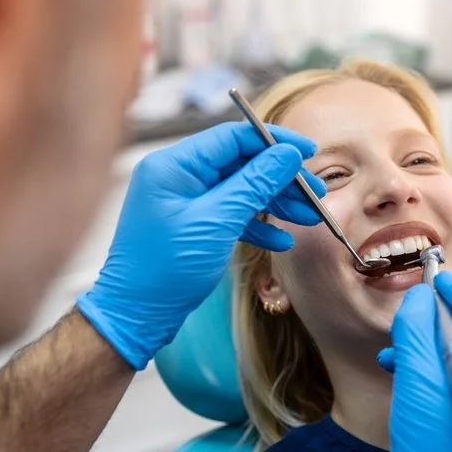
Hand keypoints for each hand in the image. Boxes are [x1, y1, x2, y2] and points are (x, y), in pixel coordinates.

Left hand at [76, 122, 325, 369]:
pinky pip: (231, 214)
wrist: (136, 314)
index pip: (233, 137)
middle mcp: (178, 176)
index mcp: (175, 165)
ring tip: (308, 217)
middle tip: (315, 193)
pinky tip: (281, 240)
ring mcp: (185, 201)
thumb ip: (254, 184)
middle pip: (241, 163)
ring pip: (241, 190)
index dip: (274, 142)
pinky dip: (257, 224)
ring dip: (276, 203)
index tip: (307, 152)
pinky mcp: (192, 224)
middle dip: (281, 178)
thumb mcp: (217, 222)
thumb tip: (286, 156)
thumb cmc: (165, 269)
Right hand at [383, 272, 451, 451]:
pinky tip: (413, 374)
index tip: (431, 282)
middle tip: (409, 322)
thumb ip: (417, 327)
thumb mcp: (416, 377)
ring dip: (438, 348)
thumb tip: (421, 299)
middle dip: (441, 323)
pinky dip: (449, 370)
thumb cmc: (432, 449)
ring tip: (399, 354)